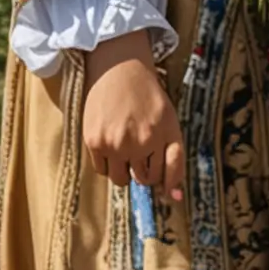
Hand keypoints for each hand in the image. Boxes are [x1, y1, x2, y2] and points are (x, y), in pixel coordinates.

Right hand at [81, 30, 183, 200]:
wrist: (118, 70)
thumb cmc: (148, 98)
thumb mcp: (170, 125)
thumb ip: (174, 161)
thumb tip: (174, 200)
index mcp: (161, 138)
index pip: (164, 176)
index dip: (163, 178)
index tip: (161, 178)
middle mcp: (139, 143)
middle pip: (143, 179)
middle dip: (142, 169)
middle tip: (138, 149)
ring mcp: (114, 143)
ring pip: (121, 179)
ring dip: (124, 169)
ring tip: (123, 147)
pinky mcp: (94, 140)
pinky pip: (101, 170)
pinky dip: (106, 163)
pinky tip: (109, 143)